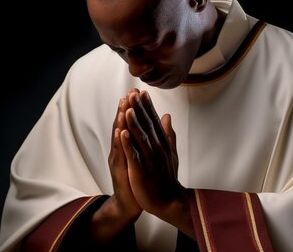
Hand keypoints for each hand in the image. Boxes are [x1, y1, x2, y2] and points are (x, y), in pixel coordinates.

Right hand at [89, 93, 142, 244]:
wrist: (130, 203)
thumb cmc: (138, 179)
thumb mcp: (142, 157)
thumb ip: (146, 141)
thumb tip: (155, 125)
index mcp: (128, 146)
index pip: (130, 123)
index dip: (134, 108)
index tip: (138, 92)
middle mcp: (120, 150)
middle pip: (122, 126)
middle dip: (125, 109)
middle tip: (129, 92)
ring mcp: (118, 159)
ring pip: (118, 137)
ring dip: (120, 121)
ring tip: (123, 106)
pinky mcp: (119, 170)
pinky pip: (119, 154)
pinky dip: (119, 142)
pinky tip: (120, 132)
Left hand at [120, 89, 190, 232]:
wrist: (168, 201)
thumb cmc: (166, 176)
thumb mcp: (170, 152)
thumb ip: (168, 133)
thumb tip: (167, 115)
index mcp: (162, 144)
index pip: (153, 121)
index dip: (147, 106)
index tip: (142, 92)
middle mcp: (157, 149)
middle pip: (146, 125)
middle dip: (139, 109)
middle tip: (133, 92)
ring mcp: (149, 160)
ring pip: (140, 138)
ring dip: (133, 122)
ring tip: (127, 107)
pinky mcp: (141, 172)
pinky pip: (133, 156)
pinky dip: (128, 144)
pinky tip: (122, 133)